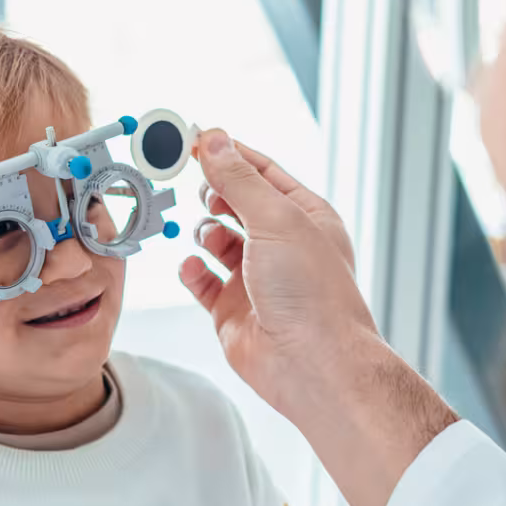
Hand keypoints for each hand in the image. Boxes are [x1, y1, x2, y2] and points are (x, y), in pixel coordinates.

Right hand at [180, 129, 457, 505]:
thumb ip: (239, 180)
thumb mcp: (276, 220)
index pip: (262, 172)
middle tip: (193, 183)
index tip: (195, 139)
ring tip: (205, 233)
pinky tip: (193, 267)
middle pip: (237, 203)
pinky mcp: (232, 310)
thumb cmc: (312, 294)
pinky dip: (193, 271)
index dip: (229, 154)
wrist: (313, 365)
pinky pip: (203, 282)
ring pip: (218, 241)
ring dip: (205, 231)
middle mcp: (282, 245)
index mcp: (305, 217)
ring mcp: (256, 278)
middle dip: (213, 192)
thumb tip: (214, 140)